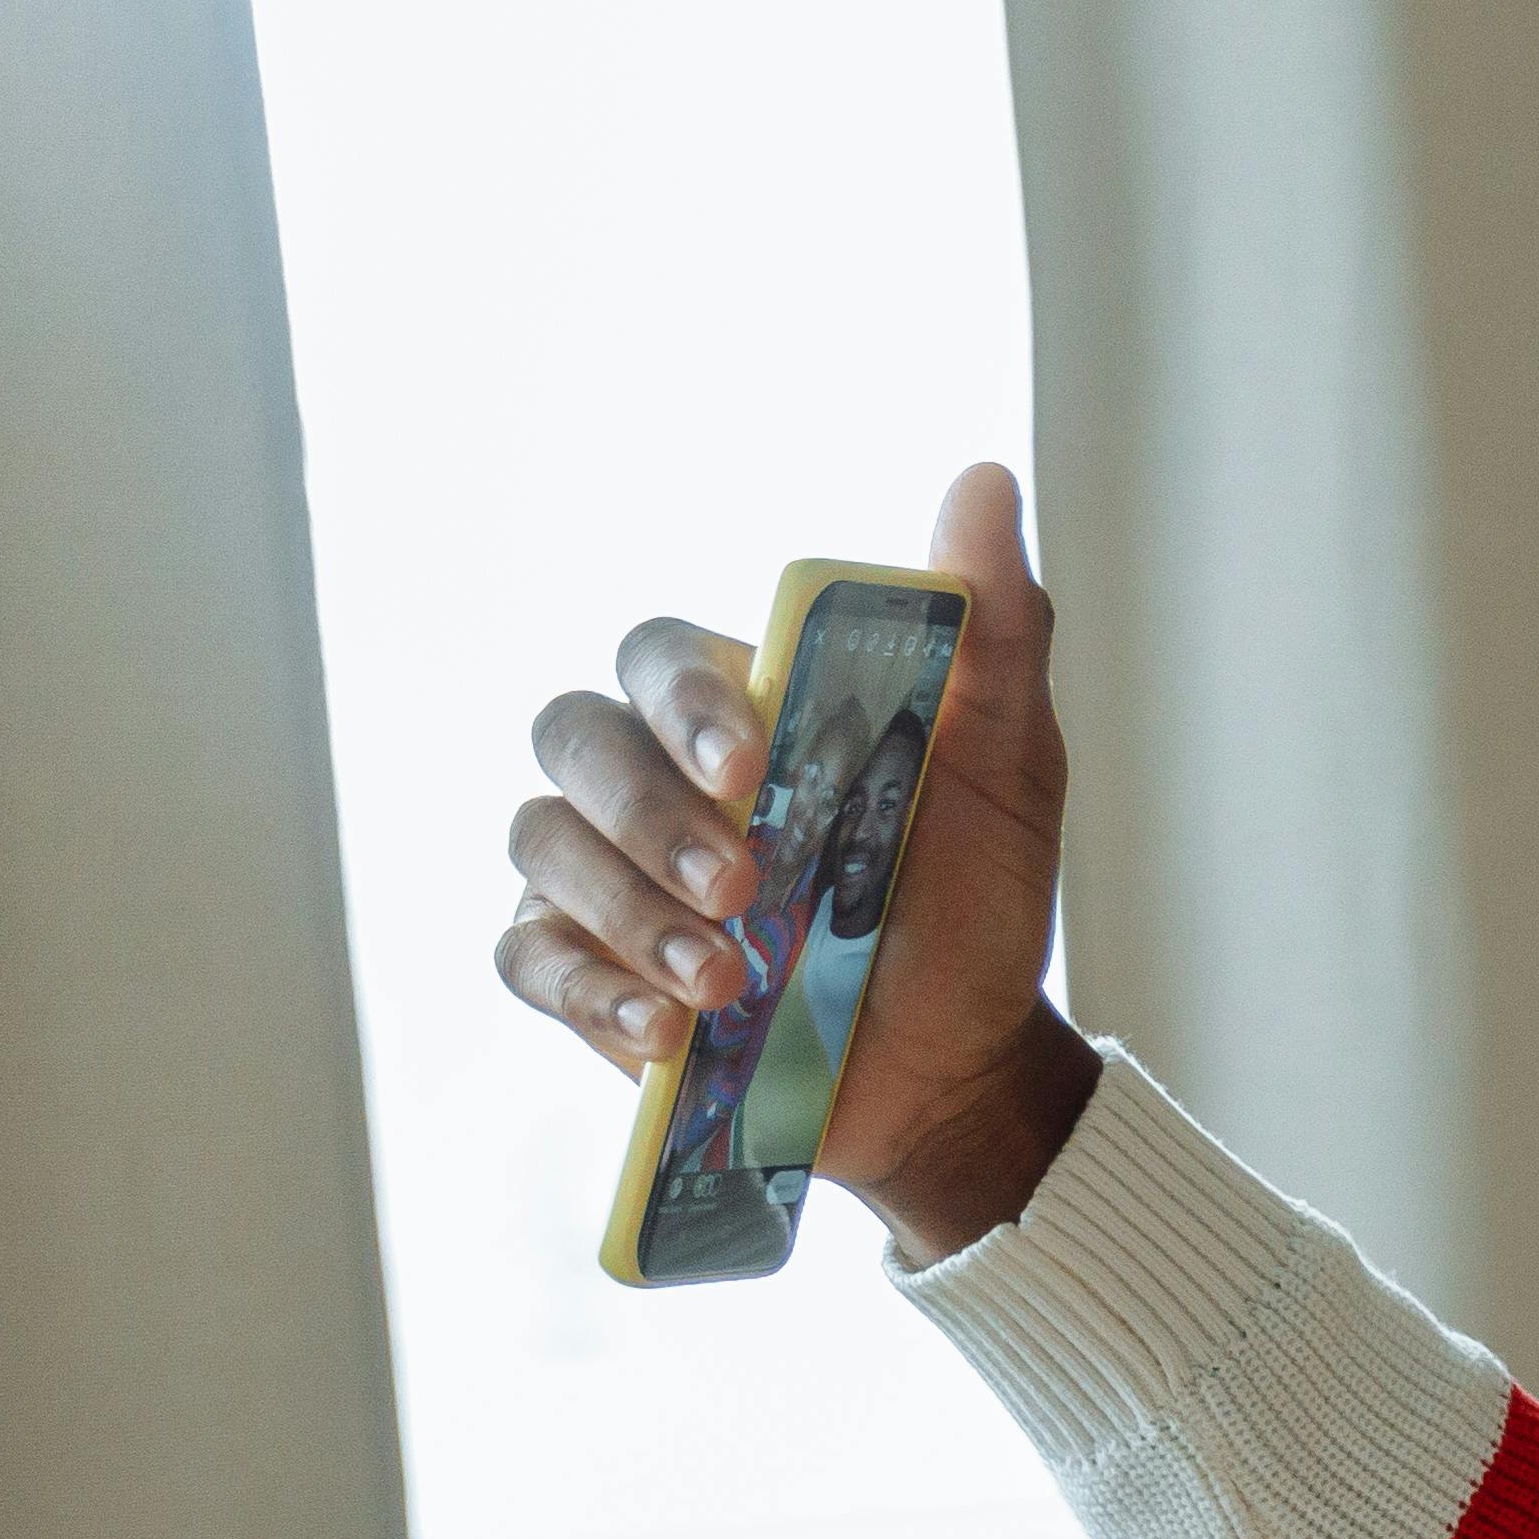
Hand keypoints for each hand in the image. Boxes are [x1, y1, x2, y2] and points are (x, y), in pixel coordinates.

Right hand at [495, 460, 1094, 1255]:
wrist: (962, 1057)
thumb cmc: (971, 896)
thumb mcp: (1008, 769)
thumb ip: (992, 631)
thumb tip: (984, 481)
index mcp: (734, 705)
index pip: (658, 655)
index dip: (683, 698)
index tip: (747, 765)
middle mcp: (648, 773)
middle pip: (573, 739)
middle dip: (647, 813)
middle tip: (743, 888)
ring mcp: (604, 870)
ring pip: (544, 844)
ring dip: (627, 911)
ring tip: (723, 981)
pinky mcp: (585, 971)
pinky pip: (530, 957)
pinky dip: (588, 991)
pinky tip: (661, 1033)